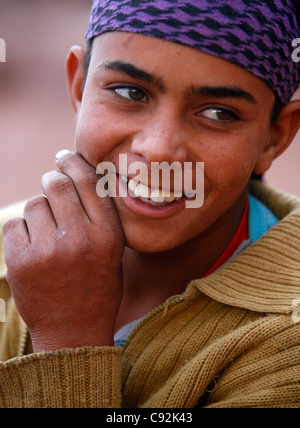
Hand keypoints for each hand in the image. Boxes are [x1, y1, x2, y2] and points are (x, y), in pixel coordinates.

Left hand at [2, 151, 124, 351]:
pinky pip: (14, 224)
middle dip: (52, 181)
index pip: (87, 180)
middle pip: (55, 183)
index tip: (64, 157)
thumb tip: (76, 173)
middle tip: (52, 188)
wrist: (73, 332)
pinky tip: (33, 248)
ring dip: (39, 212)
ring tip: (47, 234)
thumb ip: (99, 214)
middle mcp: (79, 239)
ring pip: (34, 204)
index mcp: (107, 234)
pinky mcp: (21, 262)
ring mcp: (48, 250)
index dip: (73, 161)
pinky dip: (22, 230)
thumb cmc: (96, 286)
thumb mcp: (112, 250)